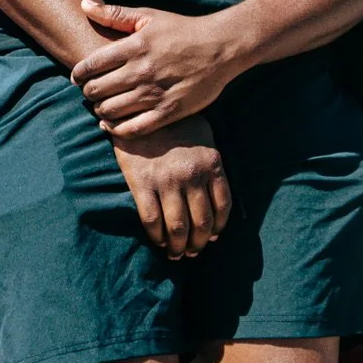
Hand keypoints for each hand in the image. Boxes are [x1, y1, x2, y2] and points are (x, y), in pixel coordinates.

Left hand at [73, 0, 241, 136]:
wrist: (221, 47)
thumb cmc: (182, 30)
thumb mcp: (149, 16)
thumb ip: (114, 13)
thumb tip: (83, 4)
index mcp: (134, 46)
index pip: (90, 66)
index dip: (78, 74)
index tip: (79, 77)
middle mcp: (141, 71)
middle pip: (97, 90)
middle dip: (88, 93)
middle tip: (91, 92)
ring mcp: (155, 93)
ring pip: (110, 111)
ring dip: (100, 110)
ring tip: (103, 105)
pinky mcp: (168, 112)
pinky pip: (133, 129)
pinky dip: (116, 130)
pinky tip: (112, 125)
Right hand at [113, 114, 233, 259]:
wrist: (140, 109)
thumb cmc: (175, 123)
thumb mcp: (205, 137)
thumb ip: (212, 164)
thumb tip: (215, 196)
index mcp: (211, 164)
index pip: (222, 207)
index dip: (218, 228)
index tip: (212, 237)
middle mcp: (192, 175)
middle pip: (201, 223)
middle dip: (199, 244)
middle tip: (194, 252)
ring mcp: (167, 181)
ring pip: (177, 228)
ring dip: (178, 247)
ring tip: (176, 254)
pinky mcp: (142, 184)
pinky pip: (151, 221)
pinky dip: (156, 237)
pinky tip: (158, 241)